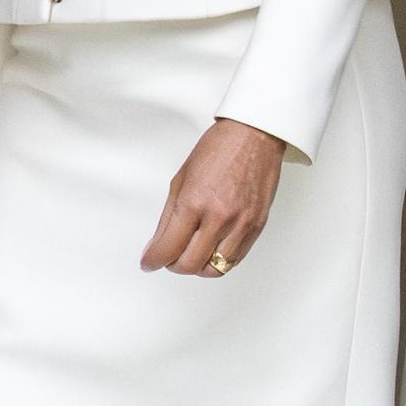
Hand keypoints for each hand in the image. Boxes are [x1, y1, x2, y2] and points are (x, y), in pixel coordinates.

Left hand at [141, 119, 285, 277]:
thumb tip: (158, 243)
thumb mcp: (181, 179)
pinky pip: (235, 259)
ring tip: (191, 253)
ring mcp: (240, 224)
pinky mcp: (256, 227)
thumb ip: (169, 216)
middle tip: (168, 258)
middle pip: (190, 265)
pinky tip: (211, 249)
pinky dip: (219, 261)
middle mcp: (219, 217)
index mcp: (194, 202)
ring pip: (214, 269)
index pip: (168, 248)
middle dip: (173, 266)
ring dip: (197, 266)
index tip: (149, 262)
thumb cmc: (219, 149)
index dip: (153, 260)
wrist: (254, 136)